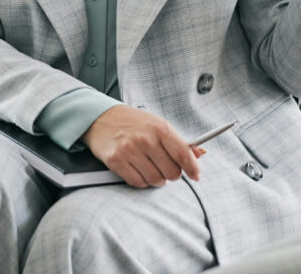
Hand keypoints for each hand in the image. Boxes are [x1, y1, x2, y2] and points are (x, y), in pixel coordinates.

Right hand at [82, 105, 204, 187]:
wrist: (101, 118)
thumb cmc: (132, 122)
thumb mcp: (157, 124)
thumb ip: (178, 141)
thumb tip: (199, 154)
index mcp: (160, 128)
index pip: (183, 154)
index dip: (192, 168)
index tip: (196, 175)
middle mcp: (145, 139)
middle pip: (171, 172)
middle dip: (172, 174)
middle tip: (166, 168)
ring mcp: (130, 150)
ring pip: (155, 180)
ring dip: (157, 179)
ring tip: (151, 168)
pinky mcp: (116, 161)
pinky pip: (138, 183)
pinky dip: (142, 181)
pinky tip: (140, 170)